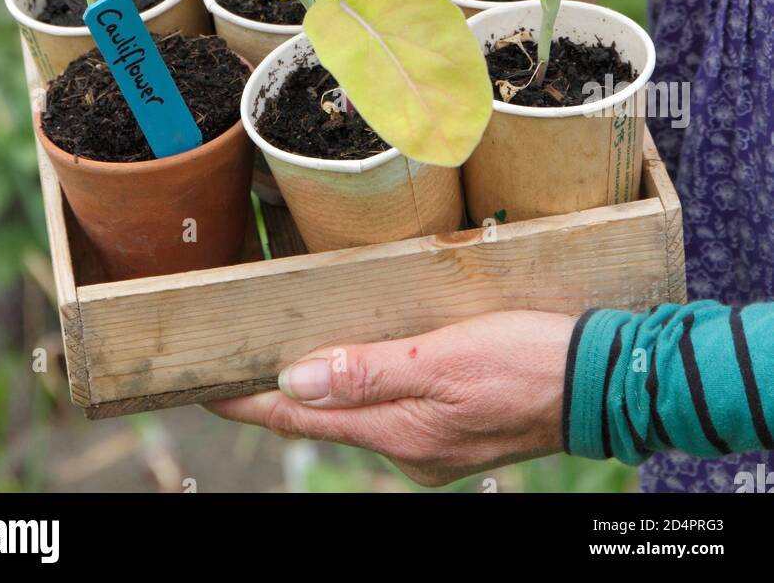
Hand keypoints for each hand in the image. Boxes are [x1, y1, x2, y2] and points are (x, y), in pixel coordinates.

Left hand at [207, 310, 573, 486]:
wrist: (600, 383)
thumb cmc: (525, 360)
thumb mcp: (443, 358)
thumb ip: (366, 372)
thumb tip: (291, 381)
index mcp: (398, 432)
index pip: (299, 418)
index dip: (248, 402)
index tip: (203, 387)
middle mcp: (407, 448)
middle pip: (322, 419)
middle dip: (275, 395)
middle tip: (231, 363)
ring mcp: (431, 444)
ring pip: (355, 414)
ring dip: (316, 389)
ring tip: (279, 356)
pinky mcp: (453, 429)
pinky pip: (388, 409)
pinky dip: (360, 387)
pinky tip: (354, 362)